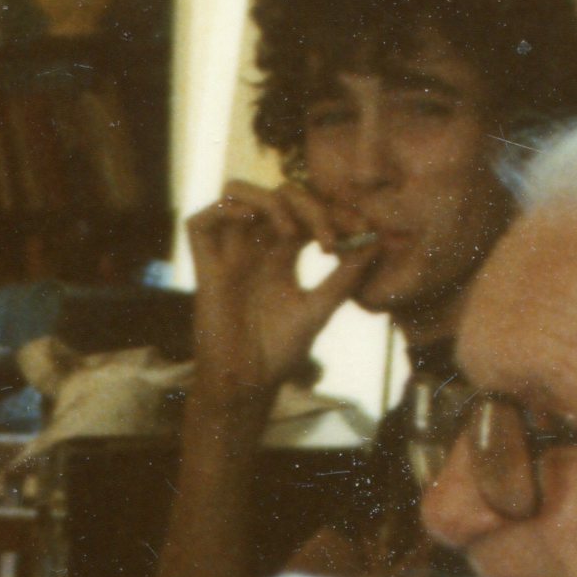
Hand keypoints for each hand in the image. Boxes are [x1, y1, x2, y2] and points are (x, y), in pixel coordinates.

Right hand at [182, 181, 374, 410]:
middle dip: (309, 206)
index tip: (362, 233)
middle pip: (277, 195)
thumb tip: (376, 241)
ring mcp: (228, 253)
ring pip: (235, 192)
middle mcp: (255, 246)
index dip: (335, 212)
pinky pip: (200, 221)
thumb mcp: (321, 308)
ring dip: (268, 200)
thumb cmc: (280, 352)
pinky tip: (251, 223)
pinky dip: (225, 210)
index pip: (306, 209)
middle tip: (330, 241)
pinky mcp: (205, 268)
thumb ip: (346, 276)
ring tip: (291, 232)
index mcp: (282, 253)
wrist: (249, 384)